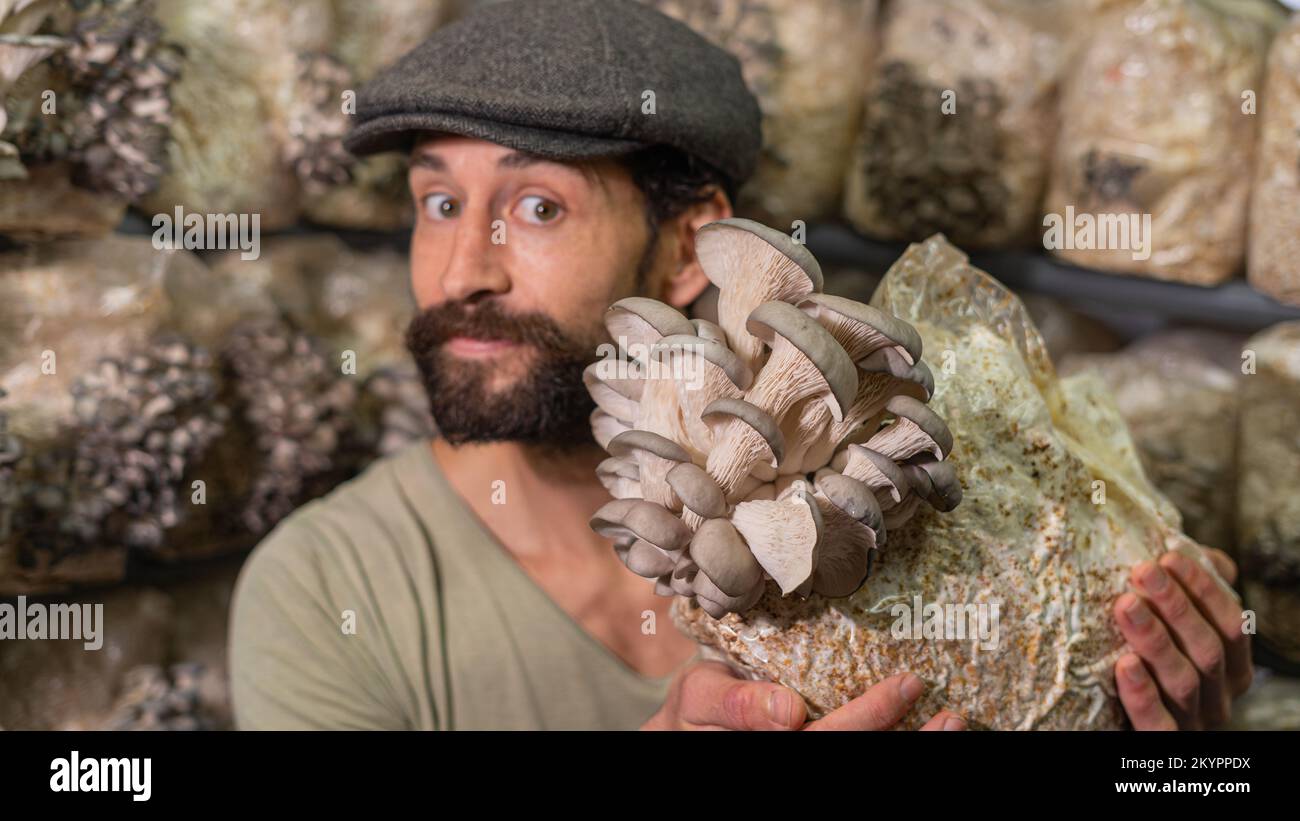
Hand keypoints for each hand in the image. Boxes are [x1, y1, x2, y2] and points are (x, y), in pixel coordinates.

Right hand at [641, 661, 965, 730]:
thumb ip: (736, 705)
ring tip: (952, 724)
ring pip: (867, 762)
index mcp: (767, 747)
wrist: (683, 734)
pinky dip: (898, 742)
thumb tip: (788, 712)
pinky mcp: (814, 750)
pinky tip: (927, 732)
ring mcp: (807, 761)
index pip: (830, 740)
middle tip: (943, 706)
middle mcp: (795, 758)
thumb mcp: (699, 696)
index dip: (870, 718)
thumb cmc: (694, 712)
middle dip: (902, 731)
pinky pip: (859, 753)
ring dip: (915, 747)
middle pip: (856, 753)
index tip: (905, 685)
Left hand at [1113, 547, 1252, 729]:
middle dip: (1176, 606)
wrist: (1119, 721)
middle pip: (1208, 650)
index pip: (1232, 624)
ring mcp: (1193, 722)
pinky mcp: (1160, 741)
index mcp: (1232, 666)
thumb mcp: (1174, 624)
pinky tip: (1125, 665)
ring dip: (1156, 640)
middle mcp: (1220, 696)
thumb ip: (1189, 592)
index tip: (1168, 556)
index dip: (1204, 589)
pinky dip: (1143, 695)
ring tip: (1126, 606)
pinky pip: (1157, 724)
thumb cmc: (1150, 657)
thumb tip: (1193, 551)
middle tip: (1142, 570)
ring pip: (1184, 682)